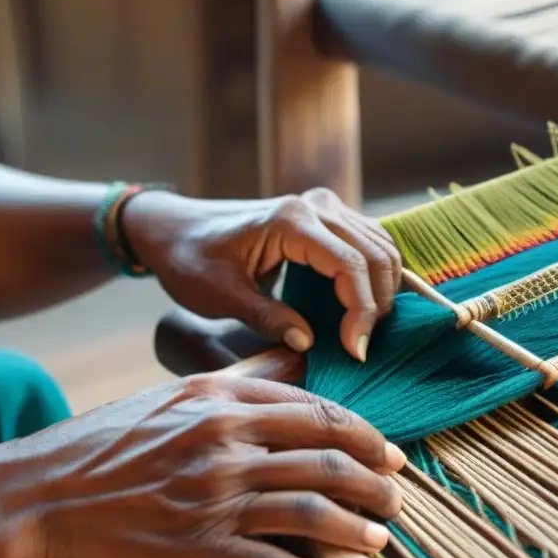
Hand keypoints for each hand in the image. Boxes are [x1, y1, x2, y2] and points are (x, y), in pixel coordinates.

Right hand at [0, 373, 406, 557]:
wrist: (37, 499)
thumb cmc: (106, 446)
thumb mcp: (174, 394)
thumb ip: (242, 377)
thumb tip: (297, 356)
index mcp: (221, 401)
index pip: (317, 412)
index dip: (366, 433)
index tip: (391, 451)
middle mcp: (225, 443)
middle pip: (326, 458)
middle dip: (375, 479)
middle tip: (399, 495)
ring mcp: (213, 498)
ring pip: (310, 510)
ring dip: (356, 526)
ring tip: (381, 537)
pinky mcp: (199, 551)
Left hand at [123, 188, 401, 361]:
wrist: (174, 228)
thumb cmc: (189, 258)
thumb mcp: (219, 296)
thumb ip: (266, 318)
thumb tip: (308, 344)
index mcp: (290, 221)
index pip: (349, 264)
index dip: (361, 311)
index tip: (354, 351)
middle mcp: (315, 206)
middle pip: (375, 254)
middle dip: (377, 305)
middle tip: (360, 349)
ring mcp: (324, 206)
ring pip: (380, 246)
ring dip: (383, 290)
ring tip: (364, 331)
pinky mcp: (326, 216)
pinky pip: (369, 242)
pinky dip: (376, 274)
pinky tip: (366, 306)